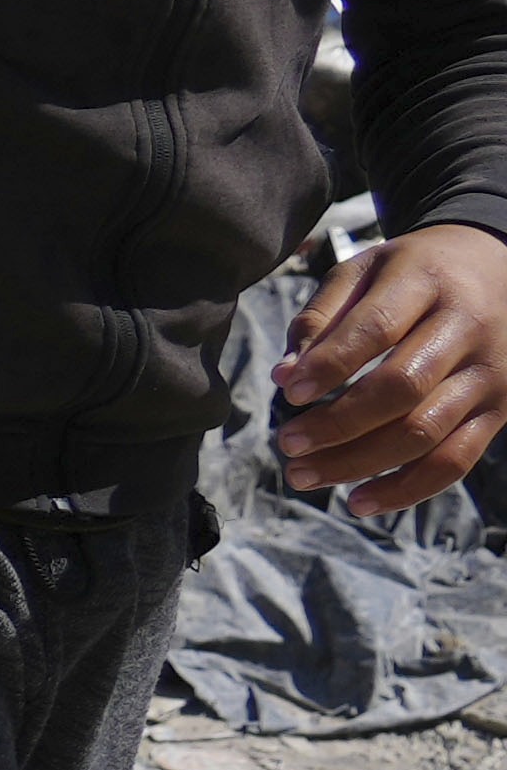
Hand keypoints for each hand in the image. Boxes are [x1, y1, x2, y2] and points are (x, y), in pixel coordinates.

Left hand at [278, 216, 506, 509]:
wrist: (497, 267)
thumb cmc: (412, 273)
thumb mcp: (364, 270)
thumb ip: (321, 319)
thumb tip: (285, 376)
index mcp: (427, 282)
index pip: (377, 327)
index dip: (331, 364)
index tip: (289, 393)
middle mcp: (466, 329)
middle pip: (402, 388)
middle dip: (338, 424)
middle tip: (286, 443)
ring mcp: (488, 375)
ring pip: (425, 432)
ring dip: (359, 463)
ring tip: (303, 474)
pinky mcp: (500, 411)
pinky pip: (456, 460)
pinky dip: (407, 489)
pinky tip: (359, 501)